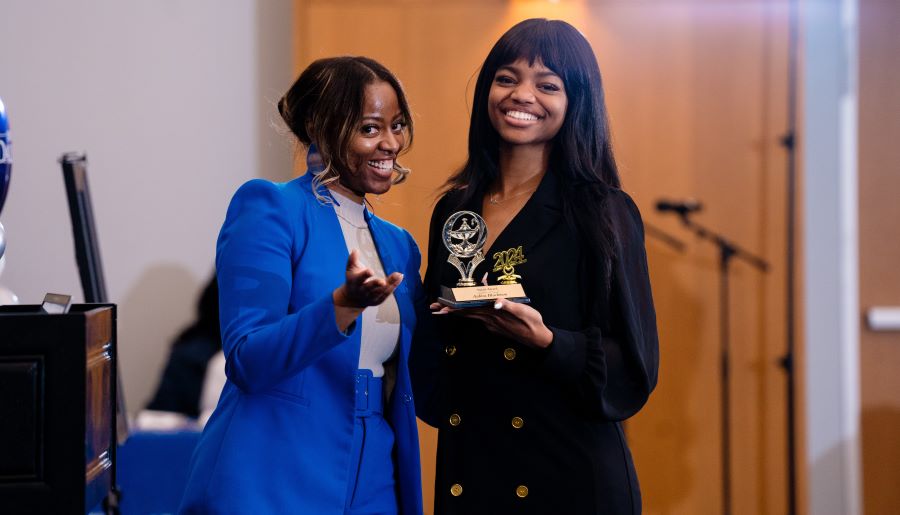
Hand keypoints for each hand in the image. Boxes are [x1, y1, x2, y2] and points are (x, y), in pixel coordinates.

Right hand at [334, 249, 402, 308]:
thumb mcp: (350, 269)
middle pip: (370, 288)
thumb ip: (352, 260)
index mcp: (355, 282)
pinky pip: (386, 294)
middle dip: (376, 284)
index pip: (360, 278)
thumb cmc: (353, 280)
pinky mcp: (377, 300)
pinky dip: (393, 286)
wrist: (353, 298)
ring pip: (380, 291)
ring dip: (390, 284)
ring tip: (399, 275)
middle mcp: (362, 291)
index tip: (371, 271)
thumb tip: (355, 250)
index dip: (365, 275)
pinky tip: (399, 278)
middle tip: (383, 282)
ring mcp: (370, 297)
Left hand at [433, 298, 552, 348]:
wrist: (538, 338)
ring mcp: (492, 324)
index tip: (441, 306)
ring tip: (443, 311)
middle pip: (466, 313)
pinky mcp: (496, 326)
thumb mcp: (523, 311)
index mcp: (494, 313)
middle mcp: (490, 319)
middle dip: (449, 310)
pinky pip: (479, 317)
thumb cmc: (532, 322)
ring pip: (471, 316)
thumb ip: (510, 305)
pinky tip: (467, 311)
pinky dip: (470, 313)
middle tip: (433, 308)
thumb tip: (497, 302)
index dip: (455, 307)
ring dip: (457, 312)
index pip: (470, 308)